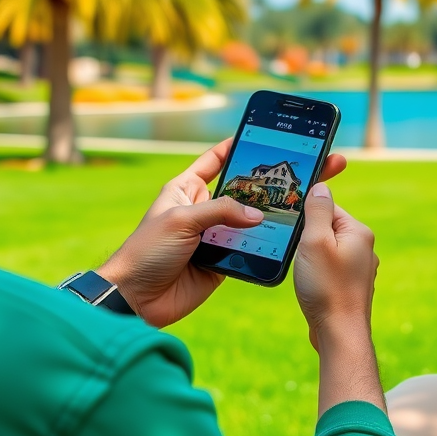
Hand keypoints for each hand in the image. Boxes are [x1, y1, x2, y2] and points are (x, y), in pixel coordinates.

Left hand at [99, 138, 347, 327]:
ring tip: (300, 202)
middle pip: (241, 192)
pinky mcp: (222, 260)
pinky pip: (248, 249)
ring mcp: (214, 236)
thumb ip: (220, 211)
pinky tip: (286, 237)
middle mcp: (203, 210)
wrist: (136, 299)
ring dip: (269, 216)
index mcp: (186, 189)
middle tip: (297, 171)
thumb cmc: (146, 251)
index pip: (215, 160)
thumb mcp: (182, 219)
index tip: (262, 137)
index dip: (236, 147)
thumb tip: (257, 215)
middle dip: (266, 184)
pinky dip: (264, 245)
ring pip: (248, 221)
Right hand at [294, 182, 378, 349]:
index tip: (292, 228)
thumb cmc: (326, 287)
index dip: (307, 216)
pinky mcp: (351, 287)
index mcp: (359, 233)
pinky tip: (310, 285)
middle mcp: (364, 249)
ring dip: (311, 257)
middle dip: (308, 238)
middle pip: (328, 229)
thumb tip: (321, 187)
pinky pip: (330, 270)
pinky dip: (317, 274)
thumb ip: (318, 211)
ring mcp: (359, 270)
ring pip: (328, 251)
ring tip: (302, 271)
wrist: (340, 334)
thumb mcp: (315, 241)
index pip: (329, 208)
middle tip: (295, 252)